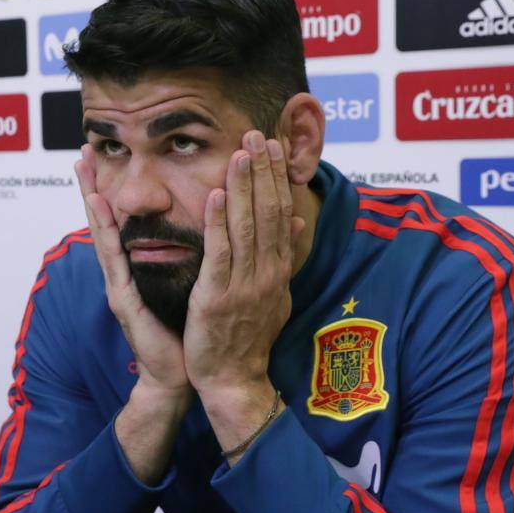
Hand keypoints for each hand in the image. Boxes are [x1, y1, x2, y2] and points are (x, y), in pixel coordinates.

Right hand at [75, 146, 190, 398]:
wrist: (179, 375)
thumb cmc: (185, 333)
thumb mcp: (187, 288)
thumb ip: (188, 261)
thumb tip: (207, 231)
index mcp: (140, 270)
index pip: (126, 224)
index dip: (115, 193)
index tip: (109, 160)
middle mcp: (125, 274)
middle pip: (107, 223)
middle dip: (93, 187)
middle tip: (83, 151)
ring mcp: (120, 287)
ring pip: (104, 235)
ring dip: (92, 200)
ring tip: (82, 168)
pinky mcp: (124, 301)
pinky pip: (115, 261)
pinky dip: (106, 233)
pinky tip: (99, 208)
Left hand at [183, 131, 303, 401]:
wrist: (235, 378)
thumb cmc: (248, 337)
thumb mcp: (275, 296)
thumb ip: (281, 258)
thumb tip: (295, 222)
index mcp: (278, 271)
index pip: (281, 214)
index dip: (277, 178)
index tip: (273, 147)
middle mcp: (266, 273)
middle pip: (269, 212)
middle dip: (263, 172)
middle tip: (258, 134)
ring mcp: (244, 285)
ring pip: (248, 227)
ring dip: (244, 187)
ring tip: (241, 152)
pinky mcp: (218, 297)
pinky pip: (221, 254)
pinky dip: (220, 223)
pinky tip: (218, 194)